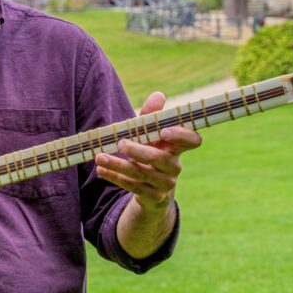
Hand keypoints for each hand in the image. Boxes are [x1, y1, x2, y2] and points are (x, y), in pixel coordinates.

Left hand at [95, 91, 201, 209]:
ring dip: (118, 164)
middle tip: (120, 143)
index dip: (181, 135)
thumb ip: (151, 116)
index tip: (164, 130)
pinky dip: (114, 176)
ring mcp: (165, 183)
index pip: (192, 141)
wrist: (153, 189)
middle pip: (159, 158)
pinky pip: (132, 186)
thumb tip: (158, 95)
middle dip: (138, 151)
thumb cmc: (151, 151)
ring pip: (141, 174)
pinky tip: (100, 169)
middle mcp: (174, 166)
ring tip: (99, 156)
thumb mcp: (150, 134)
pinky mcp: (153, 197)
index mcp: (177, 147)